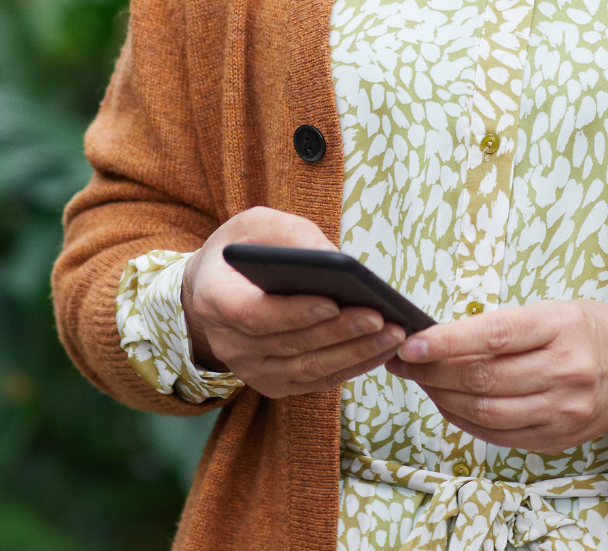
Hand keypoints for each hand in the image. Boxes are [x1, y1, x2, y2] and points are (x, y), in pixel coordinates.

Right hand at [180, 207, 409, 399]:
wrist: (215, 289)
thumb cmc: (242, 251)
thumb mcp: (255, 225)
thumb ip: (290, 235)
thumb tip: (333, 257)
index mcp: (214, 299)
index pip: (253, 313)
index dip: (294, 312)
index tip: (334, 302)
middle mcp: (227, 343)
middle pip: (290, 344)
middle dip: (339, 332)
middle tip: (382, 318)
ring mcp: (250, 370)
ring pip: (307, 368)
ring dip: (354, 353)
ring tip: (392, 334)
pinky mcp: (272, 383)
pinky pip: (315, 380)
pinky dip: (351, 366)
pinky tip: (380, 349)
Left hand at [385, 300, 607, 452]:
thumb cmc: (589, 330)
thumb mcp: (552, 310)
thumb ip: (501, 326)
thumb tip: (438, 339)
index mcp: (561, 327)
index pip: (492, 336)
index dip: (445, 342)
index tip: (410, 344)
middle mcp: (566, 371)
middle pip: (483, 378)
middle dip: (432, 372)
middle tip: (404, 362)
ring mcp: (564, 409)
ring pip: (485, 411)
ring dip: (442, 398)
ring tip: (421, 382)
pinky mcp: (558, 437)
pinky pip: (499, 434)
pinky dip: (465, 420)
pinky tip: (449, 404)